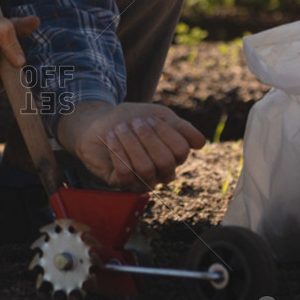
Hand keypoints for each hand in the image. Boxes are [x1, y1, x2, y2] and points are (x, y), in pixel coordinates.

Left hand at [56, 101, 205, 191]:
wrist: (98, 123)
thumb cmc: (131, 120)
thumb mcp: (158, 115)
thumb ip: (181, 127)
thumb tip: (201, 144)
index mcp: (173, 157)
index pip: (181, 150)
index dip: (166, 132)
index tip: (149, 118)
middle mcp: (161, 173)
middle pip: (165, 161)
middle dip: (147, 137)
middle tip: (133, 122)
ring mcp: (141, 180)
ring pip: (145, 168)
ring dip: (130, 143)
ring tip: (120, 128)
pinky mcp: (120, 183)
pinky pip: (125, 172)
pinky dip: (117, 150)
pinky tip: (111, 138)